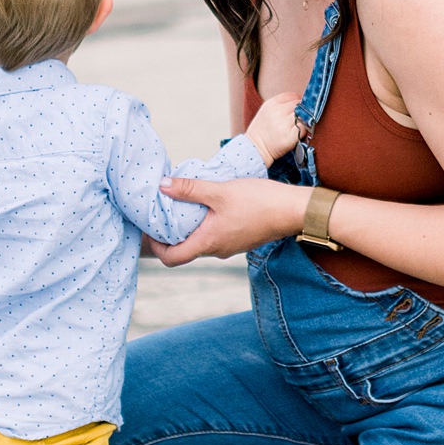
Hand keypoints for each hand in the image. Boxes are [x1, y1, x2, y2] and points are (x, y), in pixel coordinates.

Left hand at [148, 176, 302, 263]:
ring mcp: (230, 247)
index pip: (172, 258)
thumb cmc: (259, 201)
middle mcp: (217, 250)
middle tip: (163, 213)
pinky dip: (206, 225)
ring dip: (190, 228)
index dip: (156, 246)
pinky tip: (209, 205)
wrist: (293, 210)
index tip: (150, 229)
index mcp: (208, 242)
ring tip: (185, 205)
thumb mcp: (220, 191)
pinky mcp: (241, 239)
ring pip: (201, 242)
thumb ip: (190, 189)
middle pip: (185, 250)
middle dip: (171, 234)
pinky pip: (216, 236)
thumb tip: (162, 186)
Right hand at [245, 91, 302, 165]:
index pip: (293, 96)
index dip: (297, 101)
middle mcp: (278, 112)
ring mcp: (284, 124)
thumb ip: (281, 103)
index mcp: (272, 103)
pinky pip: (304, 127)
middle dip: (301, 110)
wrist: (256, 147)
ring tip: (298, 124)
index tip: (297, 107)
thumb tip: (300, 100)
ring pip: (303, 115)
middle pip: (299, 104)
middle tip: (299, 117)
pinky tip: (299, 131)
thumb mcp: (267, 109)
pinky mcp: (290, 136)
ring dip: (304, 119)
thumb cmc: (263, 128)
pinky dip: (304, 128)